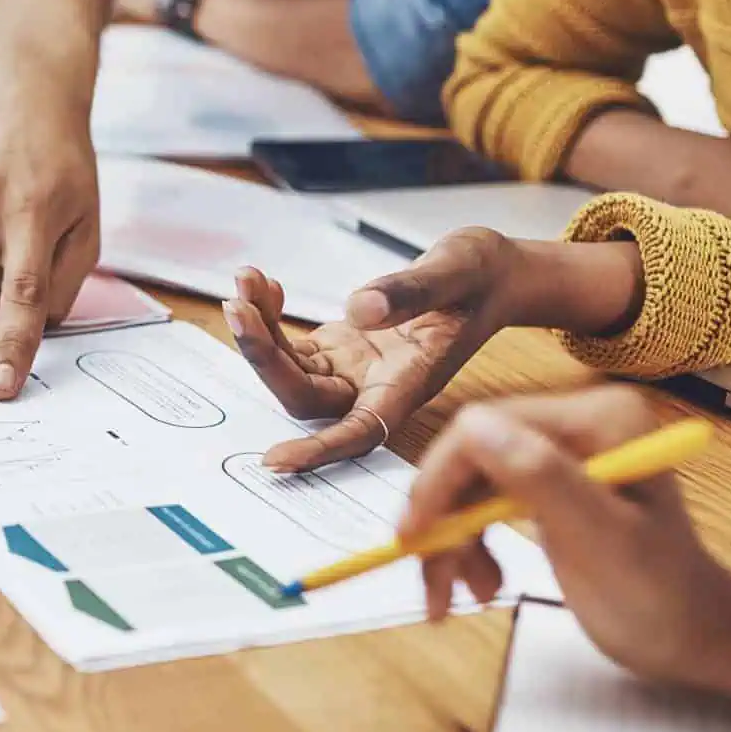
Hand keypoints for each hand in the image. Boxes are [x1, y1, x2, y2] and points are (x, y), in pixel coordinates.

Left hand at [224, 229, 528, 472]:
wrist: (493, 274)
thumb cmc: (485, 277)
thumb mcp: (457, 270)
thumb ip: (412, 291)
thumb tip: (359, 310)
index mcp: (410, 384)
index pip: (359, 432)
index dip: (318, 451)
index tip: (275, 461)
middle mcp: (377, 387)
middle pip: (306, 397)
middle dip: (264, 357)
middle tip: (237, 306)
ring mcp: (355, 369)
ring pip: (292, 371)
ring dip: (259, 331)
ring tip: (246, 280)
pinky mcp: (342, 347)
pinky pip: (293, 346)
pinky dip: (270, 316)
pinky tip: (265, 284)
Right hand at [402, 389, 730, 683]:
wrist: (697, 640)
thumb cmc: (662, 597)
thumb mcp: (602, 540)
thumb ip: (541, 478)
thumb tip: (473, 426)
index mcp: (597, 420)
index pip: (486, 428)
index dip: (441, 480)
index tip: (416, 537)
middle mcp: (576, 424)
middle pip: (472, 456)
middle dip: (445, 520)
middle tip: (430, 578)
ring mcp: (561, 455)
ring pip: (469, 485)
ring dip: (454, 543)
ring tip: (463, 597)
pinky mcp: (548, 487)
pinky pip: (484, 504)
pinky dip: (469, 547)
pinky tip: (481, 585)